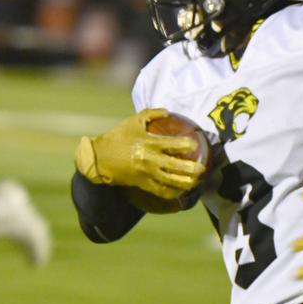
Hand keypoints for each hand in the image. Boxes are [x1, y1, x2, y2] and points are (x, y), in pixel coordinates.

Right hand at [75, 109, 204, 198]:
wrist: (100, 158)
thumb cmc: (117, 137)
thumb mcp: (132, 121)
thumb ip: (151, 114)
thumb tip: (168, 111)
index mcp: (149, 143)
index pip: (173, 145)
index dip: (187, 145)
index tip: (195, 144)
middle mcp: (150, 160)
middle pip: (176, 167)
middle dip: (192, 169)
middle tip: (202, 168)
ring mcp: (147, 174)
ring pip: (171, 182)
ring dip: (186, 183)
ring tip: (197, 181)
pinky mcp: (143, 184)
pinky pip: (161, 191)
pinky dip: (173, 192)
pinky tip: (181, 191)